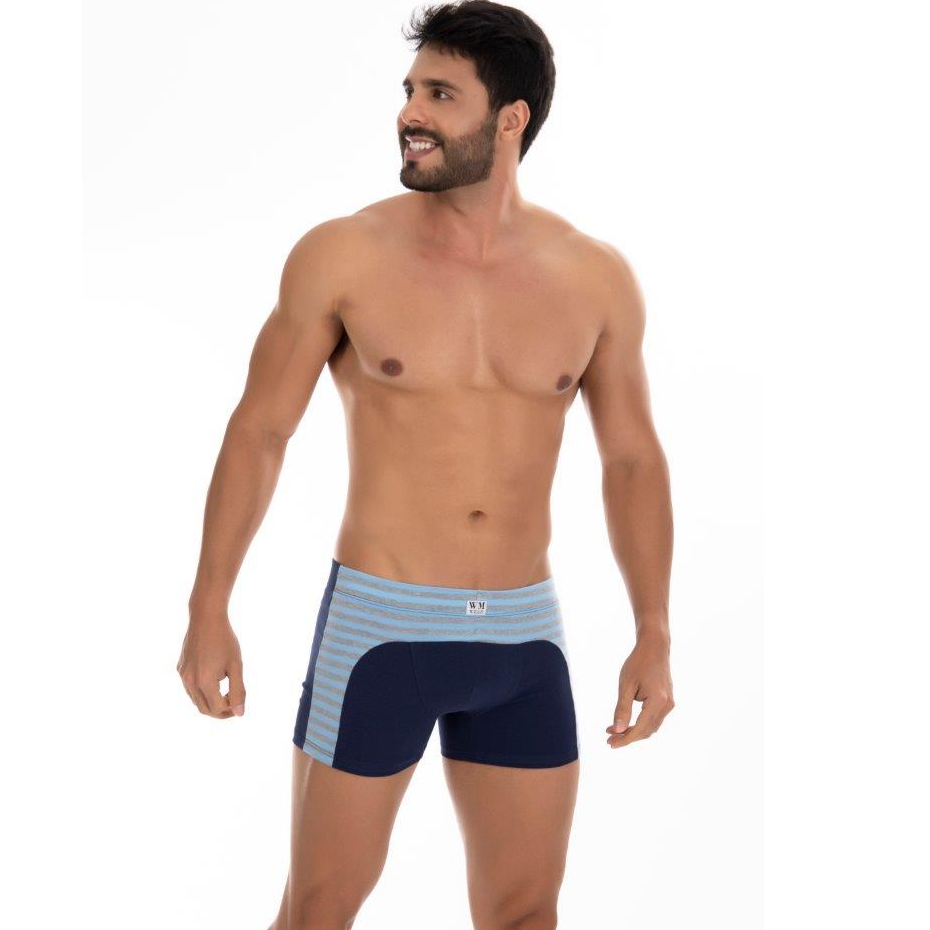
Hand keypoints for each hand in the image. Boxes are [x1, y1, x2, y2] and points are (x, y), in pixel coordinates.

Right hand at [177, 611, 246, 718]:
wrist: (206, 617)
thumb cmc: (225, 639)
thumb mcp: (236, 665)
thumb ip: (238, 690)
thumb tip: (240, 713)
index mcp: (204, 681)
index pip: (216, 709)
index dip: (230, 710)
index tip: (240, 703)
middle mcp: (189, 681)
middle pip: (204, 709)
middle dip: (219, 711)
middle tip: (233, 704)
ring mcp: (182, 675)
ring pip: (195, 700)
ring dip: (210, 702)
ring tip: (225, 692)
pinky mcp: (180, 668)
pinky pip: (189, 687)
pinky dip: (201, 691)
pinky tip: (214, 680)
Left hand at [606, 632, 673, 746]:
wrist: (654, 647)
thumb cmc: (638, 662)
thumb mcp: (626, 685)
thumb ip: (622, 708)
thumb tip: (618, 730)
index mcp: (658, 702)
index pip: (640, 729)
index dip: (625, 739)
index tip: (610, 744)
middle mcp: (667, 705)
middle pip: (647, 731)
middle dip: (628, 737)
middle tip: (608, 738)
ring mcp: (669, 704)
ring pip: (651, 726)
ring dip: (634, 731)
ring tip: (614, 730)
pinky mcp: (667, 701)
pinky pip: (654, 718)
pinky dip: (640, 723)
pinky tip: (626, 722)